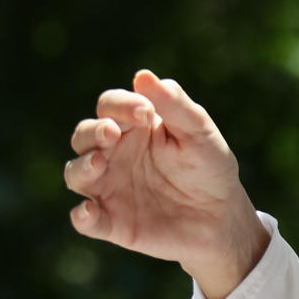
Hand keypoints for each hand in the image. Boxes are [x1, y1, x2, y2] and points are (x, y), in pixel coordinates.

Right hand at [64, 70, 268, 298]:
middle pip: (84, 135)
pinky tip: (88, 211)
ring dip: (81, 167)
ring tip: (98, 163)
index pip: (110, 106)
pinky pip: (85, 220)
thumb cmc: (210, 167)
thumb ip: (173, 104)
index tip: (146, 112)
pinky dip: (81, 216)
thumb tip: (142, 75)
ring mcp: (110, 188)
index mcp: (133, 127)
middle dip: (92, 132)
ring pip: (75, 173)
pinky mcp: (113, 223)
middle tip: (112, 133)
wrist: (223, 218)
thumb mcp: (199, 131)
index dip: (121, 105)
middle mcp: (114, 155)